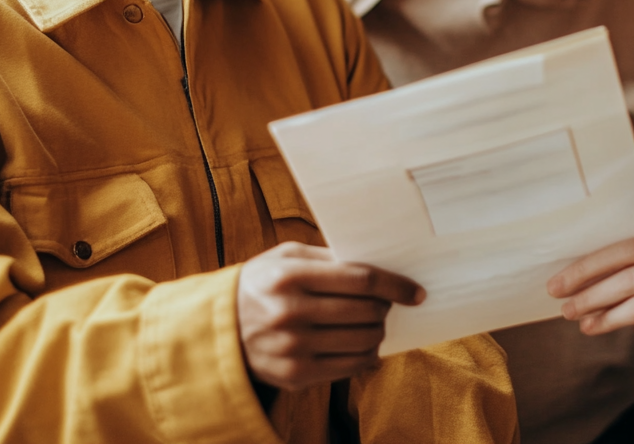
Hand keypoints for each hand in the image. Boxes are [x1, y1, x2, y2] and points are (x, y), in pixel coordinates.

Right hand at [237, 241, 424, 389]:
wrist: (217, 329)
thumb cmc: (262, 282)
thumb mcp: (286, 256)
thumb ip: (329, 256)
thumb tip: (378, 261)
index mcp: (289, 276)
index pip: (360, 279)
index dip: (395, 285)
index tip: (416, 291)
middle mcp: (289, 313)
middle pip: (365, 312)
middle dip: (386, 307)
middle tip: (389, 303)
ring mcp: (291, 349)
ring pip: (361, 341)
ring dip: (378, 331)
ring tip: (374, 321)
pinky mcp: (294, 377)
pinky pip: (348, 368)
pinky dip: (366, 356)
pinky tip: (364, 345)